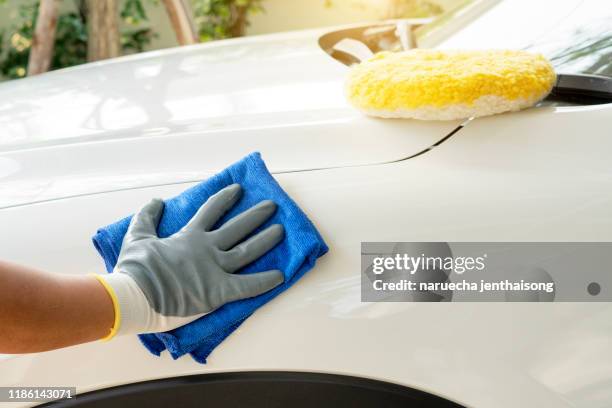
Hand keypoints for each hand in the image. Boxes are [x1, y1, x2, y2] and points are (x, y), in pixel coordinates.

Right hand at [97, 184, 284, 336]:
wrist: (135, 295)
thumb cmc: (135, 268)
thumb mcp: (137, 236)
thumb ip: (148, 216)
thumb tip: (157, 200)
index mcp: (189, 236)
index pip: (211, 210)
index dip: (225, 198)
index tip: (238, 189)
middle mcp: (207, 249)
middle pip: (238, 228)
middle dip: (256, 215)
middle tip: (272, 205)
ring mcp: (215, 269)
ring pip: (247, 251)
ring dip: (266, 240)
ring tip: (281, 230)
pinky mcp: (219, 291)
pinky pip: (247, 286)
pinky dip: (264, 281)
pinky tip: (281, 276)